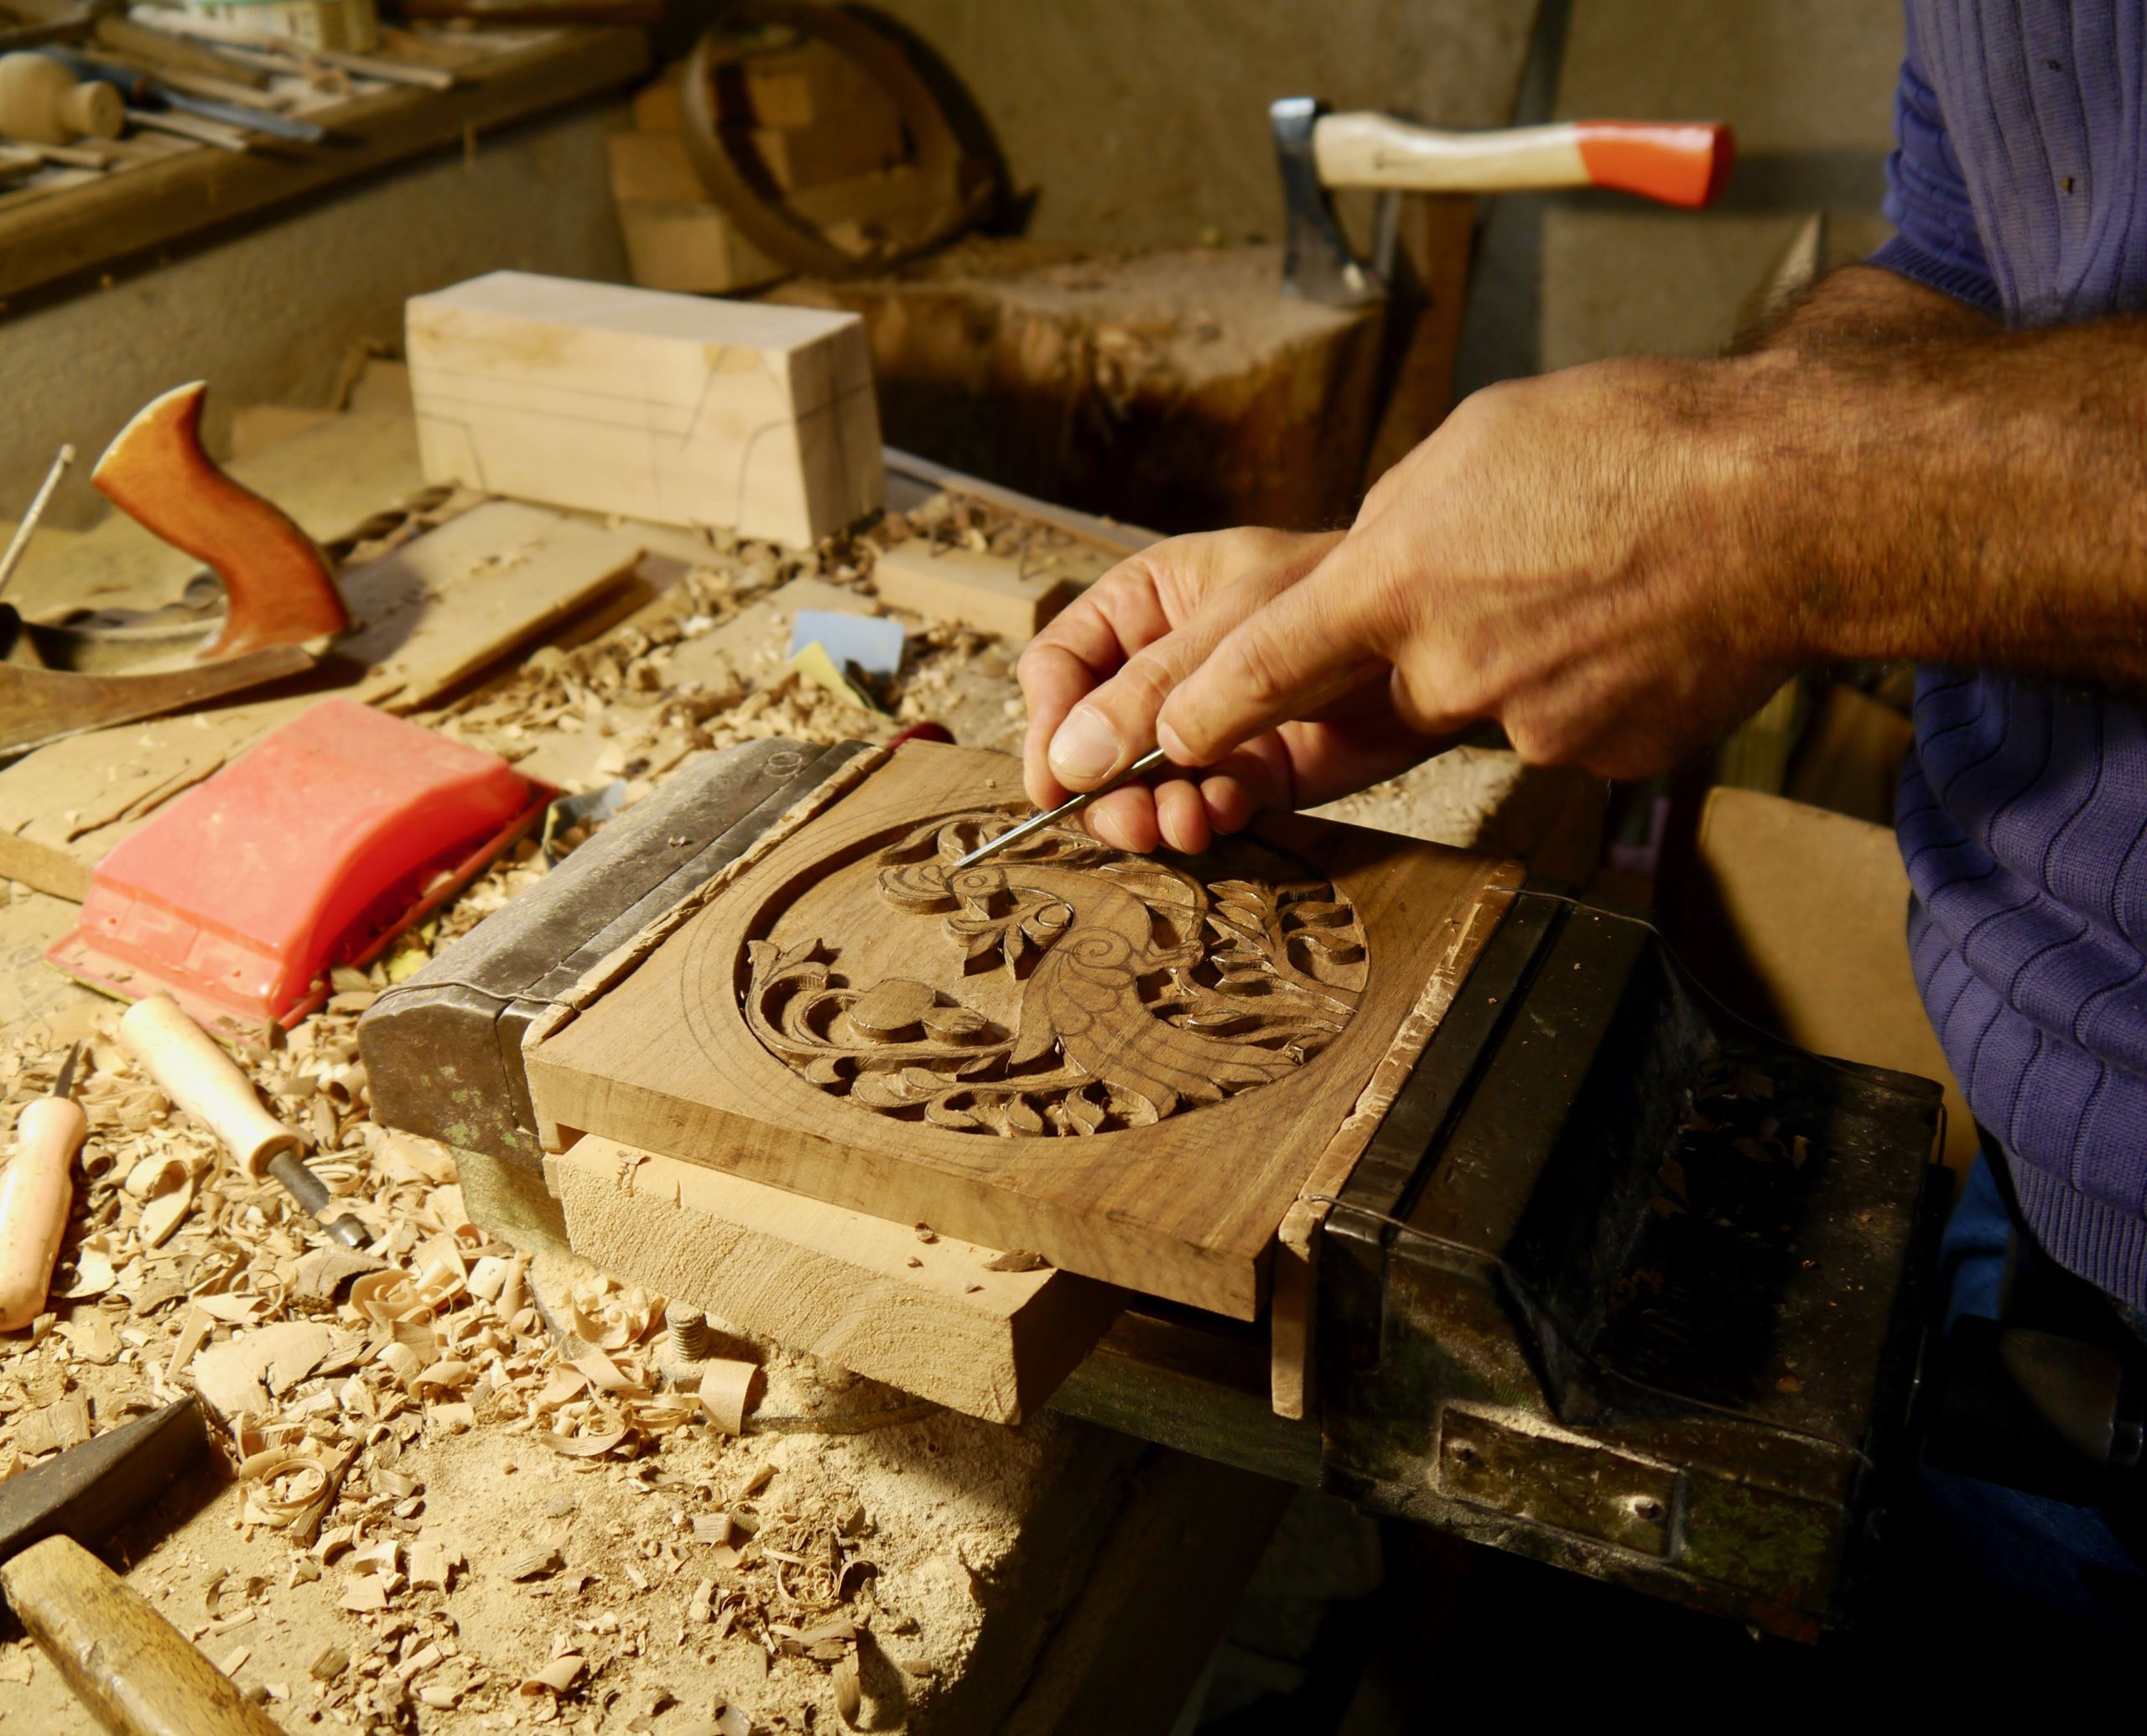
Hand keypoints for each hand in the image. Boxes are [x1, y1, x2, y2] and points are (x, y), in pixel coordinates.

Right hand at [1016, 528, 1453, 852]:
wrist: (1442, 637)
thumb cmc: (1344, 593)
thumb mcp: (1236, 631)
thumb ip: (1153, 694)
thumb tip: (1068, 762)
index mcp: (1144, 605)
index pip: (1060, 666)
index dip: (1045, 725)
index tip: (1052, 784)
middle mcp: (1164, 669)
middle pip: (1089, 741)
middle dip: (1101, 788)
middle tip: (1126, 822)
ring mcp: (1205, 725)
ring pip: (1139, 786)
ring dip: (1149, 814)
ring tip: (1177, 825)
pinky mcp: (1251, 773)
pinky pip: (1201, 807)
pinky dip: (1205, 819)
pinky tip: (1224, 812)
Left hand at [1156, 357, 1798, 782]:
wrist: (1793, 504)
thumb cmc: (1640, 446)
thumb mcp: (1477, 443)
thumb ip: (1402, 525)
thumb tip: (1375, 572)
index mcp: (1398, 576)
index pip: (1264, 664)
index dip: (1203, 709)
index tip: (1157, 743)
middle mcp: (1446, 667)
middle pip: (1391, 684)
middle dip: (1426, 644)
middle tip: (1517, 576)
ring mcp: (1523, 725)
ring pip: (1484, 703)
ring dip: (1519, 655)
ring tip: (1599, 580)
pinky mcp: (1594, 758)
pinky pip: (1559, 725)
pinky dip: (1588, 685)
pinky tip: (1641, 624)